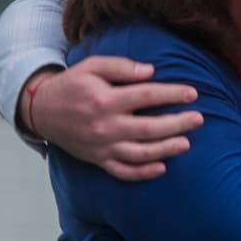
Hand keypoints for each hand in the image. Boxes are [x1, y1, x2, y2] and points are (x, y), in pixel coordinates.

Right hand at [23, 57, 203, 180]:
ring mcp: (101, 147)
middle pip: (148, 128)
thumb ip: (121, 67)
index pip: (146, 97)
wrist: (41, 110)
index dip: (171, 94)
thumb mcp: (92, 66)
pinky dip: (142, 173)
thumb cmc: (72, 85)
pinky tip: (162, 168)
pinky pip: (122, 172)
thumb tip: (151, 71)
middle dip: (177, 124)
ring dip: (165, 150)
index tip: (192, 93)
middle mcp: (104, 126)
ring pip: (139, 153)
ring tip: (186, 144)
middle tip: (199, 119)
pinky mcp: (98, 160)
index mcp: (104, 100)